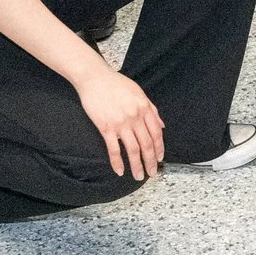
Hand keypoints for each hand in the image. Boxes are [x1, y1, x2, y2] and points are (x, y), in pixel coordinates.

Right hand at [74, 65, 164, 180]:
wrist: (94, 78)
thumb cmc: (116, 83)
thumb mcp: (138, 92)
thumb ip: (151, 109)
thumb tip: (162, 125)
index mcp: (144, 107)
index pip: (156, 133)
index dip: (159, 148)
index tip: (160, 159)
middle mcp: (135, 116)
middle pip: (146, 144)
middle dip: (151, 161)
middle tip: (152, 173)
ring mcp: (120, 123)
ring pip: (132, 149)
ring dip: (137, 165)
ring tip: (139, 176)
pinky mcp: (105, 127)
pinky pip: (113, 149)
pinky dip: (117, 162)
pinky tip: (120, 171)